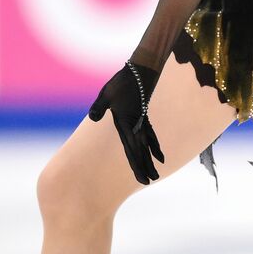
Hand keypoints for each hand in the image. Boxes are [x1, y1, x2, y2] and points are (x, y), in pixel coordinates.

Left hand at [88, 62, 165, 184]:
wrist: (142, 72)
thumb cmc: (122, 82)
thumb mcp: (107, 94)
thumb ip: (100, 106)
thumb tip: (93, 117)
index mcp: (126, 123)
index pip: (130, 148)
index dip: (135, 163)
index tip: (141, 176)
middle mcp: (136, 126)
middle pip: (140, 151)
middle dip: (144, 167)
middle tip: (148, 181)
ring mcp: (142, 123)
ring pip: (146, 147)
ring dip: (150, 162)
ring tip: (155, 176)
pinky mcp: (145, 119)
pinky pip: (151, 137)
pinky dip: (155, 148)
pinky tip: (160, 158)